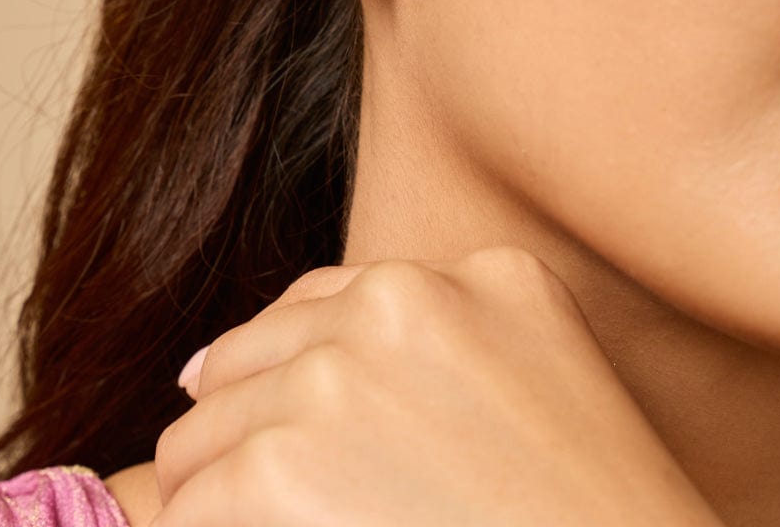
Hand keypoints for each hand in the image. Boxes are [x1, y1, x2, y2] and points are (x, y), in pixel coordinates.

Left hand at [153, 246, 724, 525]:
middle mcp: (405, 302)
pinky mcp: (278, 475)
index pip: (326, 304)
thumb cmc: (592, 524)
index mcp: (485, 277)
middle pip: (250, 359)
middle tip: (281, 506)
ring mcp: (338, 379)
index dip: (291, 376)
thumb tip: (240, 362)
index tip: (288, 430)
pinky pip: (187, 510)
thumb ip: (438, 345)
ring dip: (219, 494)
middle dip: (246, 432)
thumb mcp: (542, 385)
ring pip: (201, 438)